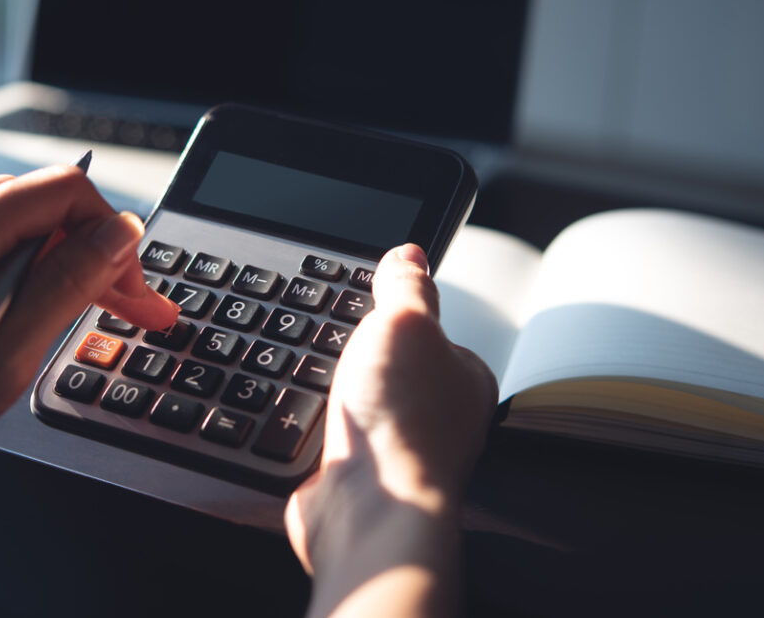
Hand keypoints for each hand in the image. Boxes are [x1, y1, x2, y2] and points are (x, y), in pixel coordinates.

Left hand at [0, 165, 178, 466]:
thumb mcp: (6, 357)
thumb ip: (69, 284)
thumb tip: (118, 235)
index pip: (63, 191)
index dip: (113, 236)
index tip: (134, 287)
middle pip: (37, 207)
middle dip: (91, 254)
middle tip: (134, 306)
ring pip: (7, 223)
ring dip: (53, 263)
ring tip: (78, 313)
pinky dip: (8, 269)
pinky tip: (20, 310)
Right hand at [285, 244, 497, 617]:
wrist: (366, 511)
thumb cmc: (402, 424)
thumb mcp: (405, 322)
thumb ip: (407, 285)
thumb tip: (410, 252)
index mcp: (462, 376)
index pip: (426, 329)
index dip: (390, 310)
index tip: (362, 299)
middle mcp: (435, 416)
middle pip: (383, 364)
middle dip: (352, 353)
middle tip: (335, 346)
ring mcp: (393, 448)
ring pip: (350, 399)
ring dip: (325, 391)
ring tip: (318, 384)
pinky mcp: (355, 475)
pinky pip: (323, 435)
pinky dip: (307, 426)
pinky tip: (301, 419)